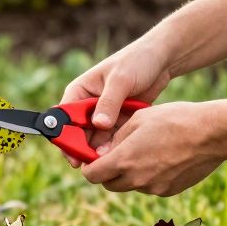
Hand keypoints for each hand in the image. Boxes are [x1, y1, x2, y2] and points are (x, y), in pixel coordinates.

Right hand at [61, 38, 172, 165]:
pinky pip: (113, 138)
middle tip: (94, 165)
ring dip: (101, 150)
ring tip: (112, 160)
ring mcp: (103, 114)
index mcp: (80, 91)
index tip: (73, 155)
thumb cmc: (137, 61)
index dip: (66, 137)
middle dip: (85, 149)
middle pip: (79, 133)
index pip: (64, 118)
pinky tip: (122, 154)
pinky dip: (116, 146)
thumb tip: (98, 125)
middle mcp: (88, 104)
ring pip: (96, 139)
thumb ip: (109, 102)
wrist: (162, 60)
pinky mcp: (118, 120)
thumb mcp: (121, 80)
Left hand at [80, 101, 226, 195]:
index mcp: (124, 160)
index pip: (92, 176)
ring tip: (146, 151)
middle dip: (108, 172)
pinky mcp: (168, 191)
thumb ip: (116, 138)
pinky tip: (163, 158)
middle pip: (109, 184)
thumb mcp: (138, 119)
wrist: (211, 134)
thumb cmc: (174, 120)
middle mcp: (136, 180)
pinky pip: (150, 186)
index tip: (94, 159)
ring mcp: (153, 188)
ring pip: (130, 185)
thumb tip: (101, 152)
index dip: (89, 167)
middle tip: (117, 154)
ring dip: (130, 174)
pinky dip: (149, 176)